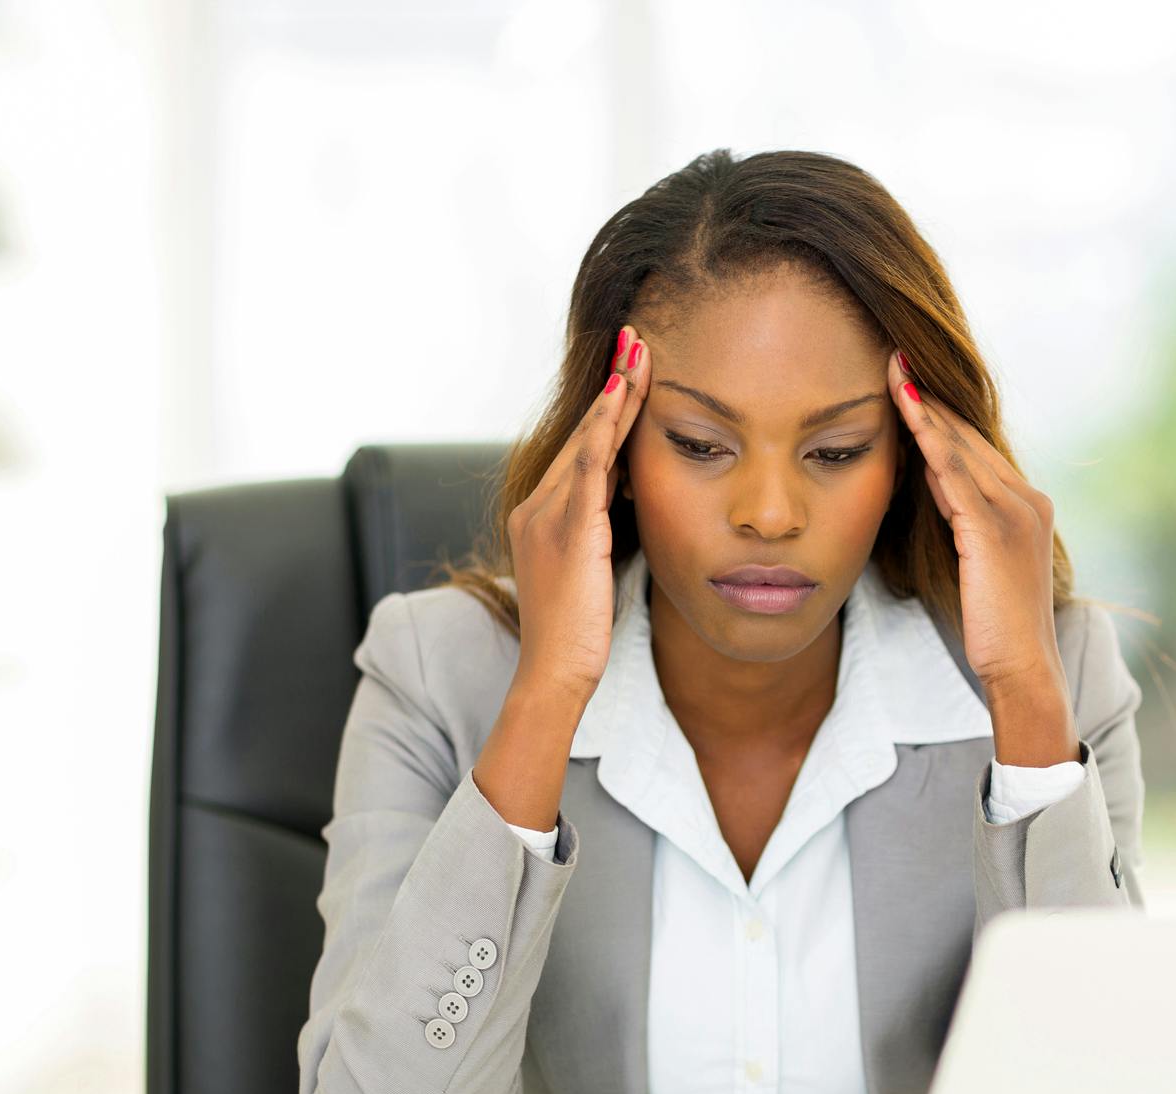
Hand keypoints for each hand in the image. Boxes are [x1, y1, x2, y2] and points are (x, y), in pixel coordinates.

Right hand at [508, 324, 650, 703]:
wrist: (555, 672)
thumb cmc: (578, 636)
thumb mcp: (590, 574)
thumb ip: (600, 536)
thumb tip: (625, 510)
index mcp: (540, 517)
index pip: (582, 451)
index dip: (608, 410)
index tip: (631, 371)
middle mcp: (536, 507)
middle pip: (582, 434)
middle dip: (613, 385)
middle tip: (637, 339)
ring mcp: (547, 515)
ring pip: (587, 439)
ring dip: (616, 392)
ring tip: (639, 351)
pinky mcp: (567, 529)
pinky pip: (589, 464)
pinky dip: (606, 426)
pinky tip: (625, 395)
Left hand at [886, 350, 1060, 692]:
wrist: (1023, 668)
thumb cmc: (995, 627)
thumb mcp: (979, 563)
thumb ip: (963, 521)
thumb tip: (931, 486)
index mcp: (1026, 505)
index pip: (975, 448)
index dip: (939, 414)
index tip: (906, 381)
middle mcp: (1026, 500)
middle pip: (968, 437)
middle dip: (930, 398)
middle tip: (894, 357)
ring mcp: (1015, 513)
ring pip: (961, 447)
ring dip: (925, 407)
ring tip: (894, 370)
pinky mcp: (994, 531)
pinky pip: (955, 474)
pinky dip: (929, 440)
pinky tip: (905, 412)